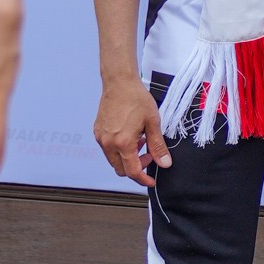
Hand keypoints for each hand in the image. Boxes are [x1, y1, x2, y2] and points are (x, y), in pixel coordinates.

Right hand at [94, 73, 171, 187]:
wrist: (119, 82)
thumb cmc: (136, 99)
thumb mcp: (153, 122)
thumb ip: (158, 145)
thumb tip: (165, 163)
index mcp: (123, 143)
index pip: (132, 171)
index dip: (143, 179)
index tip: (150, 181)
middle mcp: (108, 143)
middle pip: (121, 169)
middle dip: (136, 167)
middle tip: (149, 155)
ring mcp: (101, 138)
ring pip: (113, 160)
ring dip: (127, 158)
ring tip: (141, 142)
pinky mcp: (98, 132)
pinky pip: (108, 149)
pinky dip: (119, 150)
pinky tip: (131, 137)